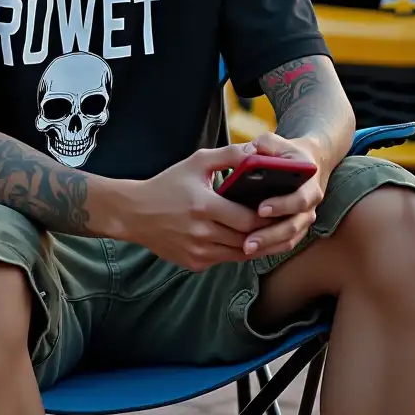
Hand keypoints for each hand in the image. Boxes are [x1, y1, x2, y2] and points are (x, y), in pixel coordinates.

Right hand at [123, 143, 274, 270]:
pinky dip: (234, 251)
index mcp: (204, 206)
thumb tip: (257, 151)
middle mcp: (201, 234)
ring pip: (239, 255)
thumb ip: (229, 155)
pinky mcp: (194, 263)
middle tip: (280, 222)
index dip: (267, 217)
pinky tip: (242, 239)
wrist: (134, 213)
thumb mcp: (196, 163)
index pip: (249, 219)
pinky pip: (223, 260)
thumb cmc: (168, 185)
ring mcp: (197, 252)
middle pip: (247, 240)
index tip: (277, 209)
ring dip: (254, 245)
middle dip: (266, 232)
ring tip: (268, 232)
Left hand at [241, 133, 325, 259]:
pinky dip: (270, 249)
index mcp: (309, 182)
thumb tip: (251, 151)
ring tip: (245, 249)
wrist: (308, 162)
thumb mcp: (277, 142)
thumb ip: (266, 144)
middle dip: (270, 234)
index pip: (299, 198)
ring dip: (268, 246)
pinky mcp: (297, 228)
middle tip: (248, 242)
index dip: (282, 205)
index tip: (260, 209)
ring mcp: (305, 217)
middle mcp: (311, 203)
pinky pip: (286, 244)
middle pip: (294, 225)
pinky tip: (249, 252)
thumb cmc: (285, 152)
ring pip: (290, 238)